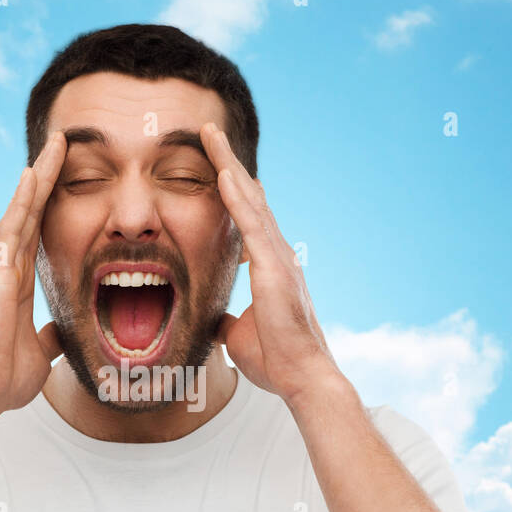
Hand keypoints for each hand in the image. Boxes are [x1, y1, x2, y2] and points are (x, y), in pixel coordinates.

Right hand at [0, 130, 66, 417]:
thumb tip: (64, 330)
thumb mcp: (41, 352)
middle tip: (61, 140)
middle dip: (44, 176)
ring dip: (35, 180)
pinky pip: (8, 235)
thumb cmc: (2, 378)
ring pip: (18, 214)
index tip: (66, 171)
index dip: (51, 201)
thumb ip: (51, 335)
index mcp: (17, 283)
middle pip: (28, 213)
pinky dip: (20, 205)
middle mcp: (5, 270)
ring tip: (52, 146)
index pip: (38, 231)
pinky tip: (30, 178)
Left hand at [201, 122, 342, 406]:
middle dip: (228, 163)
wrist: (301, 378)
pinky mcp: (273, 267)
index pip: (247, 219)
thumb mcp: (239, 336)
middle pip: (248, 197)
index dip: (233, 191)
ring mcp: (277, 257)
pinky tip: (223, 172)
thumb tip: (215, 321)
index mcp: (270, 267)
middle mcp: (277, 254)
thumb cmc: (276, 361)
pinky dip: (236, 196)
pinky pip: (251, 224)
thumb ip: (227, 321)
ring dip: (229, 165)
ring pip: (249, 200)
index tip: (218, 166)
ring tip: (210, 134)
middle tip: (210, 132)